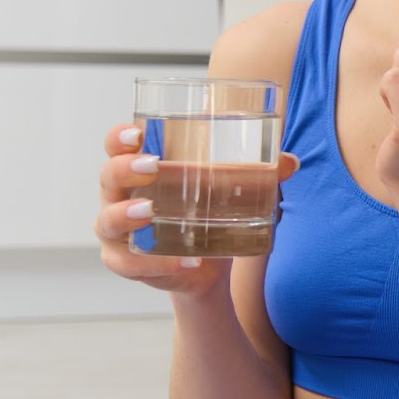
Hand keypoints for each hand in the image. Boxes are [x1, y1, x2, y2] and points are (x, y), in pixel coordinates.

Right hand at [93, 123, 298, 294]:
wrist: (204, 266)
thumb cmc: (207, 213)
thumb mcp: (231, 190)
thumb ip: (260, 174)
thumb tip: (290, 162)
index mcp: (140, 169)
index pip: (116, 146)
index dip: (119, 136)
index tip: (135, 132)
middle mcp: (120, 197)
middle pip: (108, 177)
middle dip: (125, 169)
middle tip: (154, 166)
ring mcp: (118, 232)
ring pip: (108, 220)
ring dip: (126, 214)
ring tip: (151, 212)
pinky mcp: (126, 263)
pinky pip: (130, 264)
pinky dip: (156, 264)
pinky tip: (184, 261)